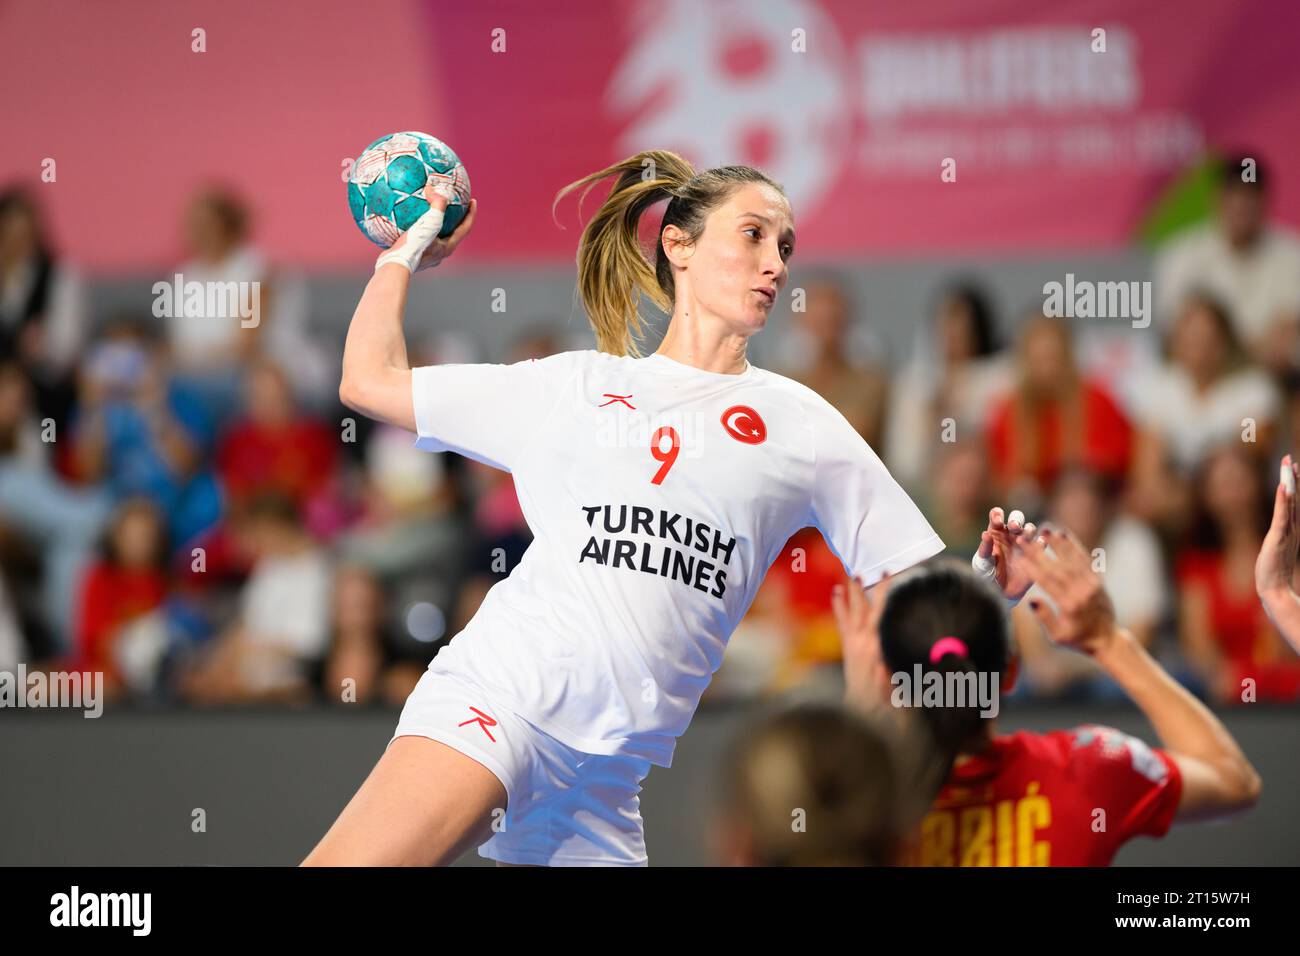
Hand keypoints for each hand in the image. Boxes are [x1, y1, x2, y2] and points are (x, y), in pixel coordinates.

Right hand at [375, 184, 476, 273]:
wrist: (393, 266)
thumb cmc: (414, 247)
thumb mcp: (429, 224)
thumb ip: (436, 206)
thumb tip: (434, 189)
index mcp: (448, 246)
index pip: (465, 227)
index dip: (470, 213)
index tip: (472, 200)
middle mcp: (440, 253)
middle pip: (452, 232)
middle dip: (454, 218)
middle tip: (452, 204)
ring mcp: (427, 255)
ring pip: (434, 235)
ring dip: (434, 222)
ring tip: (428, 209)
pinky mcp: (413, 254)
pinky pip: (417, 236)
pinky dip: (415, 225)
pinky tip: (405, 217)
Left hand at [832, 572, 890, 709]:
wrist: (863, 707)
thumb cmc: (885, 697)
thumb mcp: (894, 683)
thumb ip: (890, 671)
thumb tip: (885, 658)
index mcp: (877, 647)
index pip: (882, 613)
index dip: (885, 593)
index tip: (889, 575)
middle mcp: (863, 641)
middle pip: (866, 607)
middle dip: (870, 588)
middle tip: (874, 570)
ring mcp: (853, 642)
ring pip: (852, 611)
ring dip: (851, 592)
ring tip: (850, 574)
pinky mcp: (847, 645)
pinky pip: (841, 621)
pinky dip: (838, 606)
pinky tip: (836, 593)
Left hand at [972, 506, 1038, 601]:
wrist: (1001, 594)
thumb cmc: (988, 577)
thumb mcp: (983, 564)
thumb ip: (984, 549)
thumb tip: (986, 534)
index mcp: (995, 533)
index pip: (996, 515)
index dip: (997, 514)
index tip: (997, 521)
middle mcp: (1010, 535)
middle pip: (1017, 517)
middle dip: (1016, 519)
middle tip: (1013, 527)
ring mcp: (1023, 544)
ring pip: (1030, 528)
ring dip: (1028, 530)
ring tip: (1022, 539)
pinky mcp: (1034, 555)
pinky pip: (1041, 543)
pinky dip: (1040, 542)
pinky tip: (1036, 546)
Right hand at [1014, 528, 1118, 655]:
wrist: (1107, 638)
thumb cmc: (1077, 639)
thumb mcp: (1057, 636)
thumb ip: (1045, 618)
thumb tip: (1032, 600)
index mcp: (1069, 606)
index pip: (1047, 583)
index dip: (1033, 568)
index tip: (1020, 556)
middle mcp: (1082, 592)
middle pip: (1057, 568)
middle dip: (1039, 552)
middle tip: (1024, 538)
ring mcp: (1092, 584)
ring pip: (1072, 560)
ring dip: (1057, 543)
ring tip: (1044, 529)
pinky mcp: (1098, 579)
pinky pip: (1085, 560)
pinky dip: (1074, 546)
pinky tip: (1063, 535)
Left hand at [1255, 453, 1298, 602]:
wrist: (1274, 589)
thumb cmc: (1275, 571)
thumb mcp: (1278, 548)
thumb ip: (1282, 537)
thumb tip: (1281, 531)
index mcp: (1291, 529)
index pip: (1293, 502)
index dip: (1293, 484)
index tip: (1293, 467)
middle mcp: (1292, 528)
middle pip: (1293, 498)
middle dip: (1292, 478)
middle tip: (1290, 458)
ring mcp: (1286, 532)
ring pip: (1289, 503)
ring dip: (1288, 484)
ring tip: (1288, 466)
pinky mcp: (1278, 538)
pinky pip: (1281, 516)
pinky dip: (1282, 501)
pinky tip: (1283, 488)